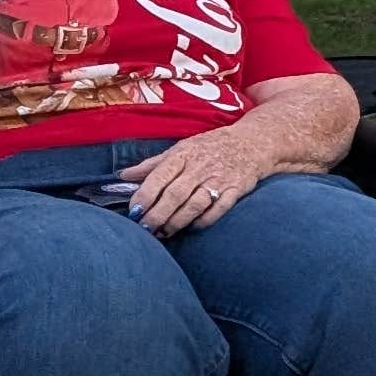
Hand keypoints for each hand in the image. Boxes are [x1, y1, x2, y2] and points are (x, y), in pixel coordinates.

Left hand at [126, 126, 275, 234]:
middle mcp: (200, 167)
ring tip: (164, 233)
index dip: (144, 196)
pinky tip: (192, 227)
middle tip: (144, 229)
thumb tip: (123, 176)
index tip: (133, 211)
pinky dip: (204, 221)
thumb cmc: (211, 147)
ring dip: (177, 222)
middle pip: (174, 195)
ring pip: (194, 205)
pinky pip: (219, 209)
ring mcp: (219, 179)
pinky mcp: (236, 189)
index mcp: (183, 155)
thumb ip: (152, 164)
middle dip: (156, 215)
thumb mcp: (180, 149)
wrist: (252, 142)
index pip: (159, 177)